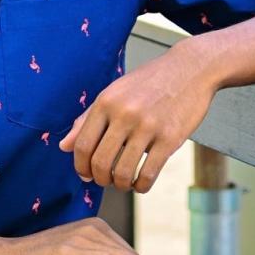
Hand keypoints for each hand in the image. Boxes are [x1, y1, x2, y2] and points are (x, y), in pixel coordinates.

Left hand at [58, 43, 217, 192]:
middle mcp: (124, 114)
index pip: (83, 145)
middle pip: (100, 162)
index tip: (86, 174)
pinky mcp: (170, 138)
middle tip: (105, 180)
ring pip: (122, 172)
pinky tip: (140, 183)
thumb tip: (64, 147)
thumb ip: (87, 119)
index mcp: (106, 101)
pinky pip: (148, 174)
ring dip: (120, 185)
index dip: (80, 166)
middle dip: (99, 179)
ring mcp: (148, 126)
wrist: (191, 68)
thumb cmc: (149, 82)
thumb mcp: (114, 93)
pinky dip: (140, 186)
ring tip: (123, 182)